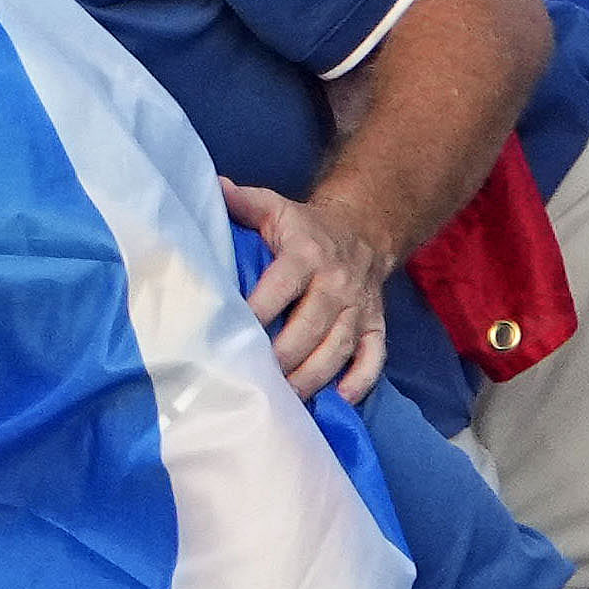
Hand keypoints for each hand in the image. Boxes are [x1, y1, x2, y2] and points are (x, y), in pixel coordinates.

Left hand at [226, 175, 392, 401]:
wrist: (365, 229)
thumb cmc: (305, 227)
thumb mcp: (275, 207)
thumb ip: (243, 202)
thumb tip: (213, 188)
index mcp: (307, 255)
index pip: (281, 286)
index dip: (258, 310)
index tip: (231, 333)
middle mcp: (336, 284)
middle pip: (312, 325)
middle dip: (284, 355)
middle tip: (255, 379)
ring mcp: (359, 309)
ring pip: (339, 348)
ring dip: (314, 376)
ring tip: (286, 399)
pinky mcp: (375, 326)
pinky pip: (374, 358)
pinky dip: (360, 381)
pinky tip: (340, 400)